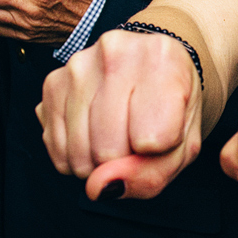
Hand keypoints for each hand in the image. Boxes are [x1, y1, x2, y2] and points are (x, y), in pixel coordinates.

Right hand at [38, 25, 201, 198]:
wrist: (155, 70)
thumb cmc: (173, 108)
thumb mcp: (184, 146)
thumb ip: (149, 175)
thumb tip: (98, 187)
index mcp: (163, 58)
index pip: (150, 141)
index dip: (156, 152)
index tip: (163, 131)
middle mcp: (116, 51)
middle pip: (108, 150)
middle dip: (123, 160)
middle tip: (137, 136)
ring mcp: (78, 65)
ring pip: (78, 155)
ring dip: (97, 162)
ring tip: (117, 135)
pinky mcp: (53, 82)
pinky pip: (56, 149)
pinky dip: (75, 155)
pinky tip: (94, 133)